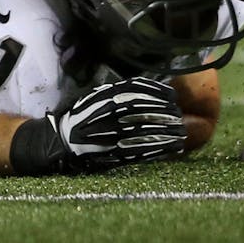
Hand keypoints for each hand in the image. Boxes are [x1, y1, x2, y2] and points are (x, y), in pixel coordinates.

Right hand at [52, 78, 185, 170]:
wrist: (63, 139)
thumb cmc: (81, 115)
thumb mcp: (95, 96)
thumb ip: (118, 91)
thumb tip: (150, 89)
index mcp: (104, 97)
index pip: (137, 91)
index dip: (158, 92)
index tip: (173, 96)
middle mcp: (109, 114)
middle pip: (145, 110)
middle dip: (165, 113)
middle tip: (179, 115)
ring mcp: (112, 134)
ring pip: (146, 131)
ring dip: (167, 133)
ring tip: (181, 134)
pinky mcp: (114, 153)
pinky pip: (141, 151)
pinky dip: (159, 149)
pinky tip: (173, 149)